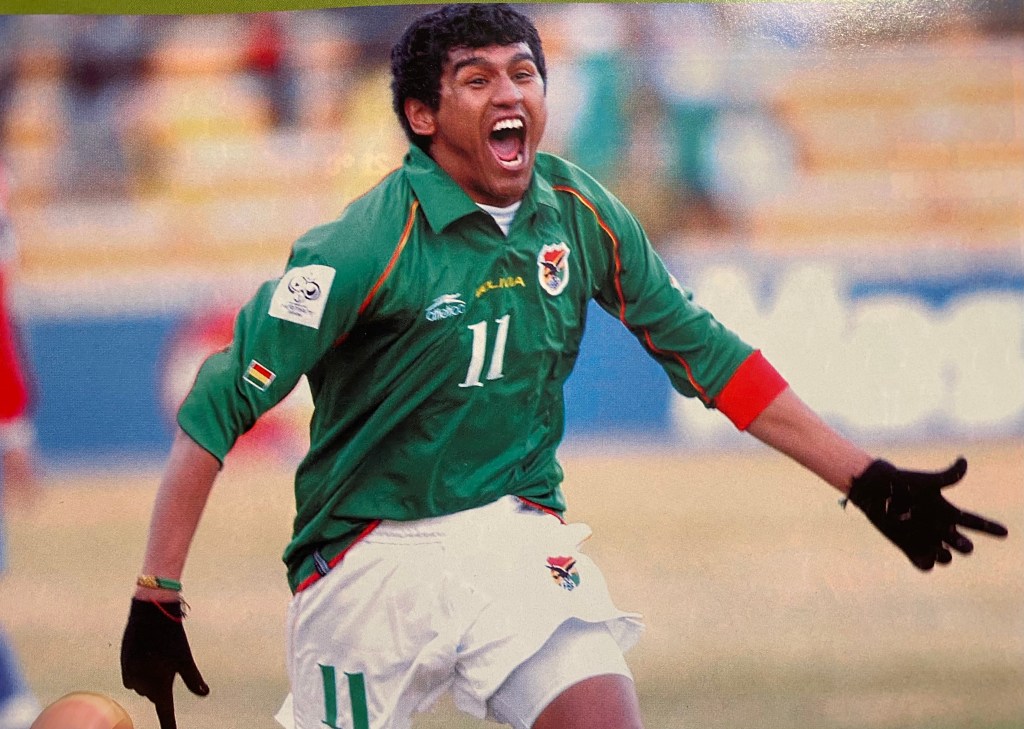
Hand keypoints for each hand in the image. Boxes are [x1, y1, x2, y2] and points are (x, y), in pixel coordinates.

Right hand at [121, 598, 209, 728]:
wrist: (149, 614)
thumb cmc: (171, 638)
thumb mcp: (185, 659)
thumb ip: (193, 679)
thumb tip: (204, 693)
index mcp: (158, 686)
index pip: (165, 712)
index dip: (169, 726)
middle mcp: (141, 685)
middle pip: (154, 694)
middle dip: (161, 682)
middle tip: (168, 659)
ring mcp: (130, 675)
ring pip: (144, 684)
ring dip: (151, 675)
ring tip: (158, 654)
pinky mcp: (123, 665)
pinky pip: (134, 676)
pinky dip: (142, 669)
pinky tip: (148, 654)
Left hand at [847, 458, 1007, 569]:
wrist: (877, 491)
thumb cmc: (903, 482)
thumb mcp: (928, 481)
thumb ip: (948, 475)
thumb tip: (964, 461)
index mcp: (948, 512)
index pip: (975, 522)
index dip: (990, 528)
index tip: (1005, 532)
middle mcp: (941, 528)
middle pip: (964, 545)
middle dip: (964, 546)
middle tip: (958, 539)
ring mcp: (926, 539)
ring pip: (946, 557)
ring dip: (945, 556)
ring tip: (938, 548)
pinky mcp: (910, 548)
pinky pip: (925, 566)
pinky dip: (926, 564)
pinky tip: (923, 557)